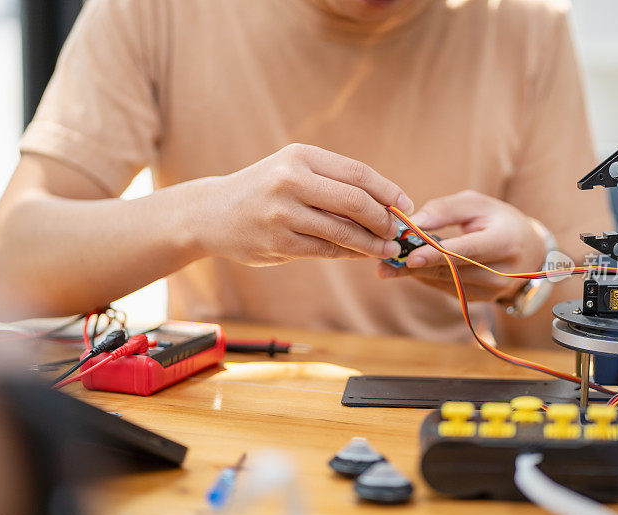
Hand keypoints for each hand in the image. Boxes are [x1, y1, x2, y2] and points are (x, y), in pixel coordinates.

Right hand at [197, 144, 413, 265]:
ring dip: (372, 243)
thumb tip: (385, 205)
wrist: (211, 213)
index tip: (406, 204)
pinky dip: (350, 254)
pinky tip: (362, 255)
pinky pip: (326, 251)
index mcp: (300, 155)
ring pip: (343, 231)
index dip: (388, 191)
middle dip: (384, 219)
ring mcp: (283, 213)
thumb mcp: (293, 170)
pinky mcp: (279, 242)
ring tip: (388, 248)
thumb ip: (332, 183)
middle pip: (356, 201)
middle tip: (398, 230)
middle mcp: (291, 180)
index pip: (357, 173)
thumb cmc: (263, 190)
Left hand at [375, 190, 544, 300]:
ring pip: (445, 282)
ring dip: (415, 274)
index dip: (437, 255)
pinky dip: (427, 278)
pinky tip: (411, 268)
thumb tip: (413, 223)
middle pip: (451, 271)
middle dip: (415, 266)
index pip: (466, 251)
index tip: (410, 256)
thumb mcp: (476, 204)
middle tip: (383, 263)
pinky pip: (446, 289)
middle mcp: (502, 271)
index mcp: (505, 241)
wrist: (528, 250)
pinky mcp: (480, 299)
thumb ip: (444, 210)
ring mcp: (492, 290)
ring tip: (388, 265)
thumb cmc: (499, 220)